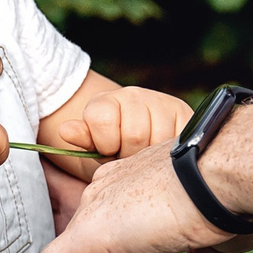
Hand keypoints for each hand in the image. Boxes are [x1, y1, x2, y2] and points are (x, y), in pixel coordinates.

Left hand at [44, 83, 194, 180]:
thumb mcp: (92, 148)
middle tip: (129, 157)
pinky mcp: (187, 115)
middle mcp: (136, 95)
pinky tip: (163, 155)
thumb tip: (65, 130)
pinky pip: (179, 141)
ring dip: (151, 156)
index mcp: (107, 100)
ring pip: (158, 140)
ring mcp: (163, 103)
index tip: (108, 150)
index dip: (105, 144)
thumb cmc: (110, 150)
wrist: (136, 147)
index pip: (103, 119)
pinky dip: (170, 154)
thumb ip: (82, 139)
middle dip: (130, 154)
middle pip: (134, 135)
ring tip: (145, 156)